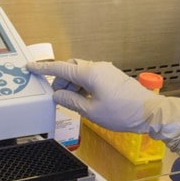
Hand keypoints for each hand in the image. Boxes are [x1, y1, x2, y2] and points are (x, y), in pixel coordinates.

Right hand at [27, 59, 179, 152]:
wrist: (150, 113)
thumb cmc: (122, 113)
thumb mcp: (91, 111)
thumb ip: (71, 101)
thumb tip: (57, 95)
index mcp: (90, 73)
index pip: (61, 68)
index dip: (44, 68)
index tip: (30, 67)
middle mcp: (98, 67)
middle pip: (72, 68)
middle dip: (60, 80)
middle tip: (55, 95)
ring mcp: (106, 71)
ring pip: (81, 73)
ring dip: (72, 84)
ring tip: (69, 101)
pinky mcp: (112, 78)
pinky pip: (91, 77)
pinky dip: (82, 86)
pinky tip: (82, 99)